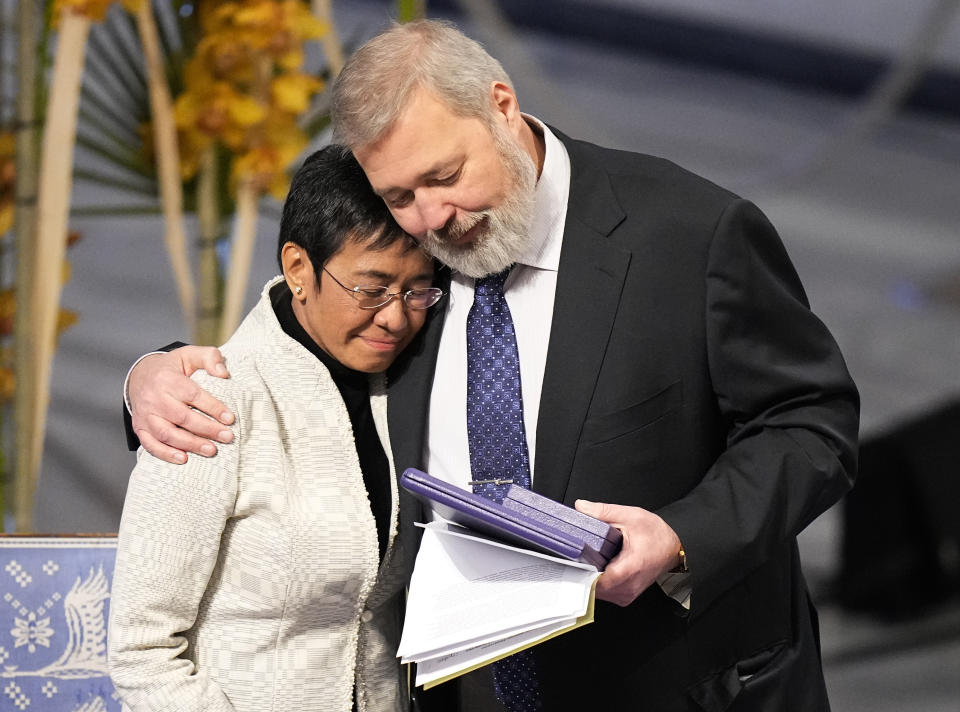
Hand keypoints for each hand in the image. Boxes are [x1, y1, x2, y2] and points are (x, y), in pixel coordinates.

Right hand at [129, 346, 233, 463]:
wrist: (141, 375)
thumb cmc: (173, 367)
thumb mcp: (190, 354)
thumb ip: (210, 358)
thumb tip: (223, 374)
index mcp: (167, 378)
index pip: (193, 395)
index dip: (212, 407)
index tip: (230, 418)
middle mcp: (154, 398)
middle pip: (181, 417)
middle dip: (206, 429)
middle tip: (227, 437)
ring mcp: (145, 414)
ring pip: (167, 433)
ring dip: (190, 444)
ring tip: (211, 450)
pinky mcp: (140, 427)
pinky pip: (150, 444)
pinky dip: (165, 453)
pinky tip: (183, 459)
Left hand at [575, 500, 682, 606]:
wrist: (674, 547)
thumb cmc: (657, 534)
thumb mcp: (630, 516)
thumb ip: (603, 511)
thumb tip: (581, 507)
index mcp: (630, 568)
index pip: (597, 582)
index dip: (581, 571)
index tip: (572, 560)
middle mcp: (629, 587)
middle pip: (594, 589)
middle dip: (583, 572)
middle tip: (577, 557)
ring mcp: (627, 594)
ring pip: (598, 594)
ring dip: (590, 579)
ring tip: (588, 561)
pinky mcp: (626, 596)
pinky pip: (606, 595)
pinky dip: (599, 583)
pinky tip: (597, 569)